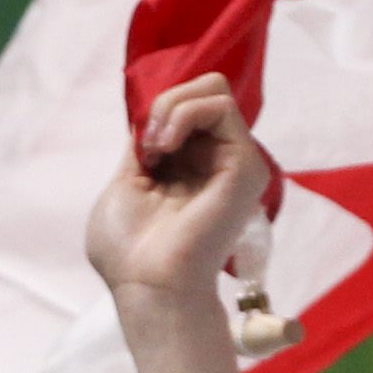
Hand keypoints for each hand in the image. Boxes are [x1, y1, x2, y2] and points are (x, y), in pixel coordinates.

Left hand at [86, 73, 270, 310]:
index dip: (158, 112)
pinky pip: (220, 106)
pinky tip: (166, 148)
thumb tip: (150, 117)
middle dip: (167, 102)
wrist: (147, 283)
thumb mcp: (125, 185)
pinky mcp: (247, 165)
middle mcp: (218, 161)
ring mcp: (236, 162)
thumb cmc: (129, 251)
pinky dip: (183, 114)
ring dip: (171, 108)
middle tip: (150, 144)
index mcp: (192, 167)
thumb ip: (142, 148)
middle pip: (206, 89)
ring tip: (157, 148)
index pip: (187, 107)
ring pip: (214, 90)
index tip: (140, 148)